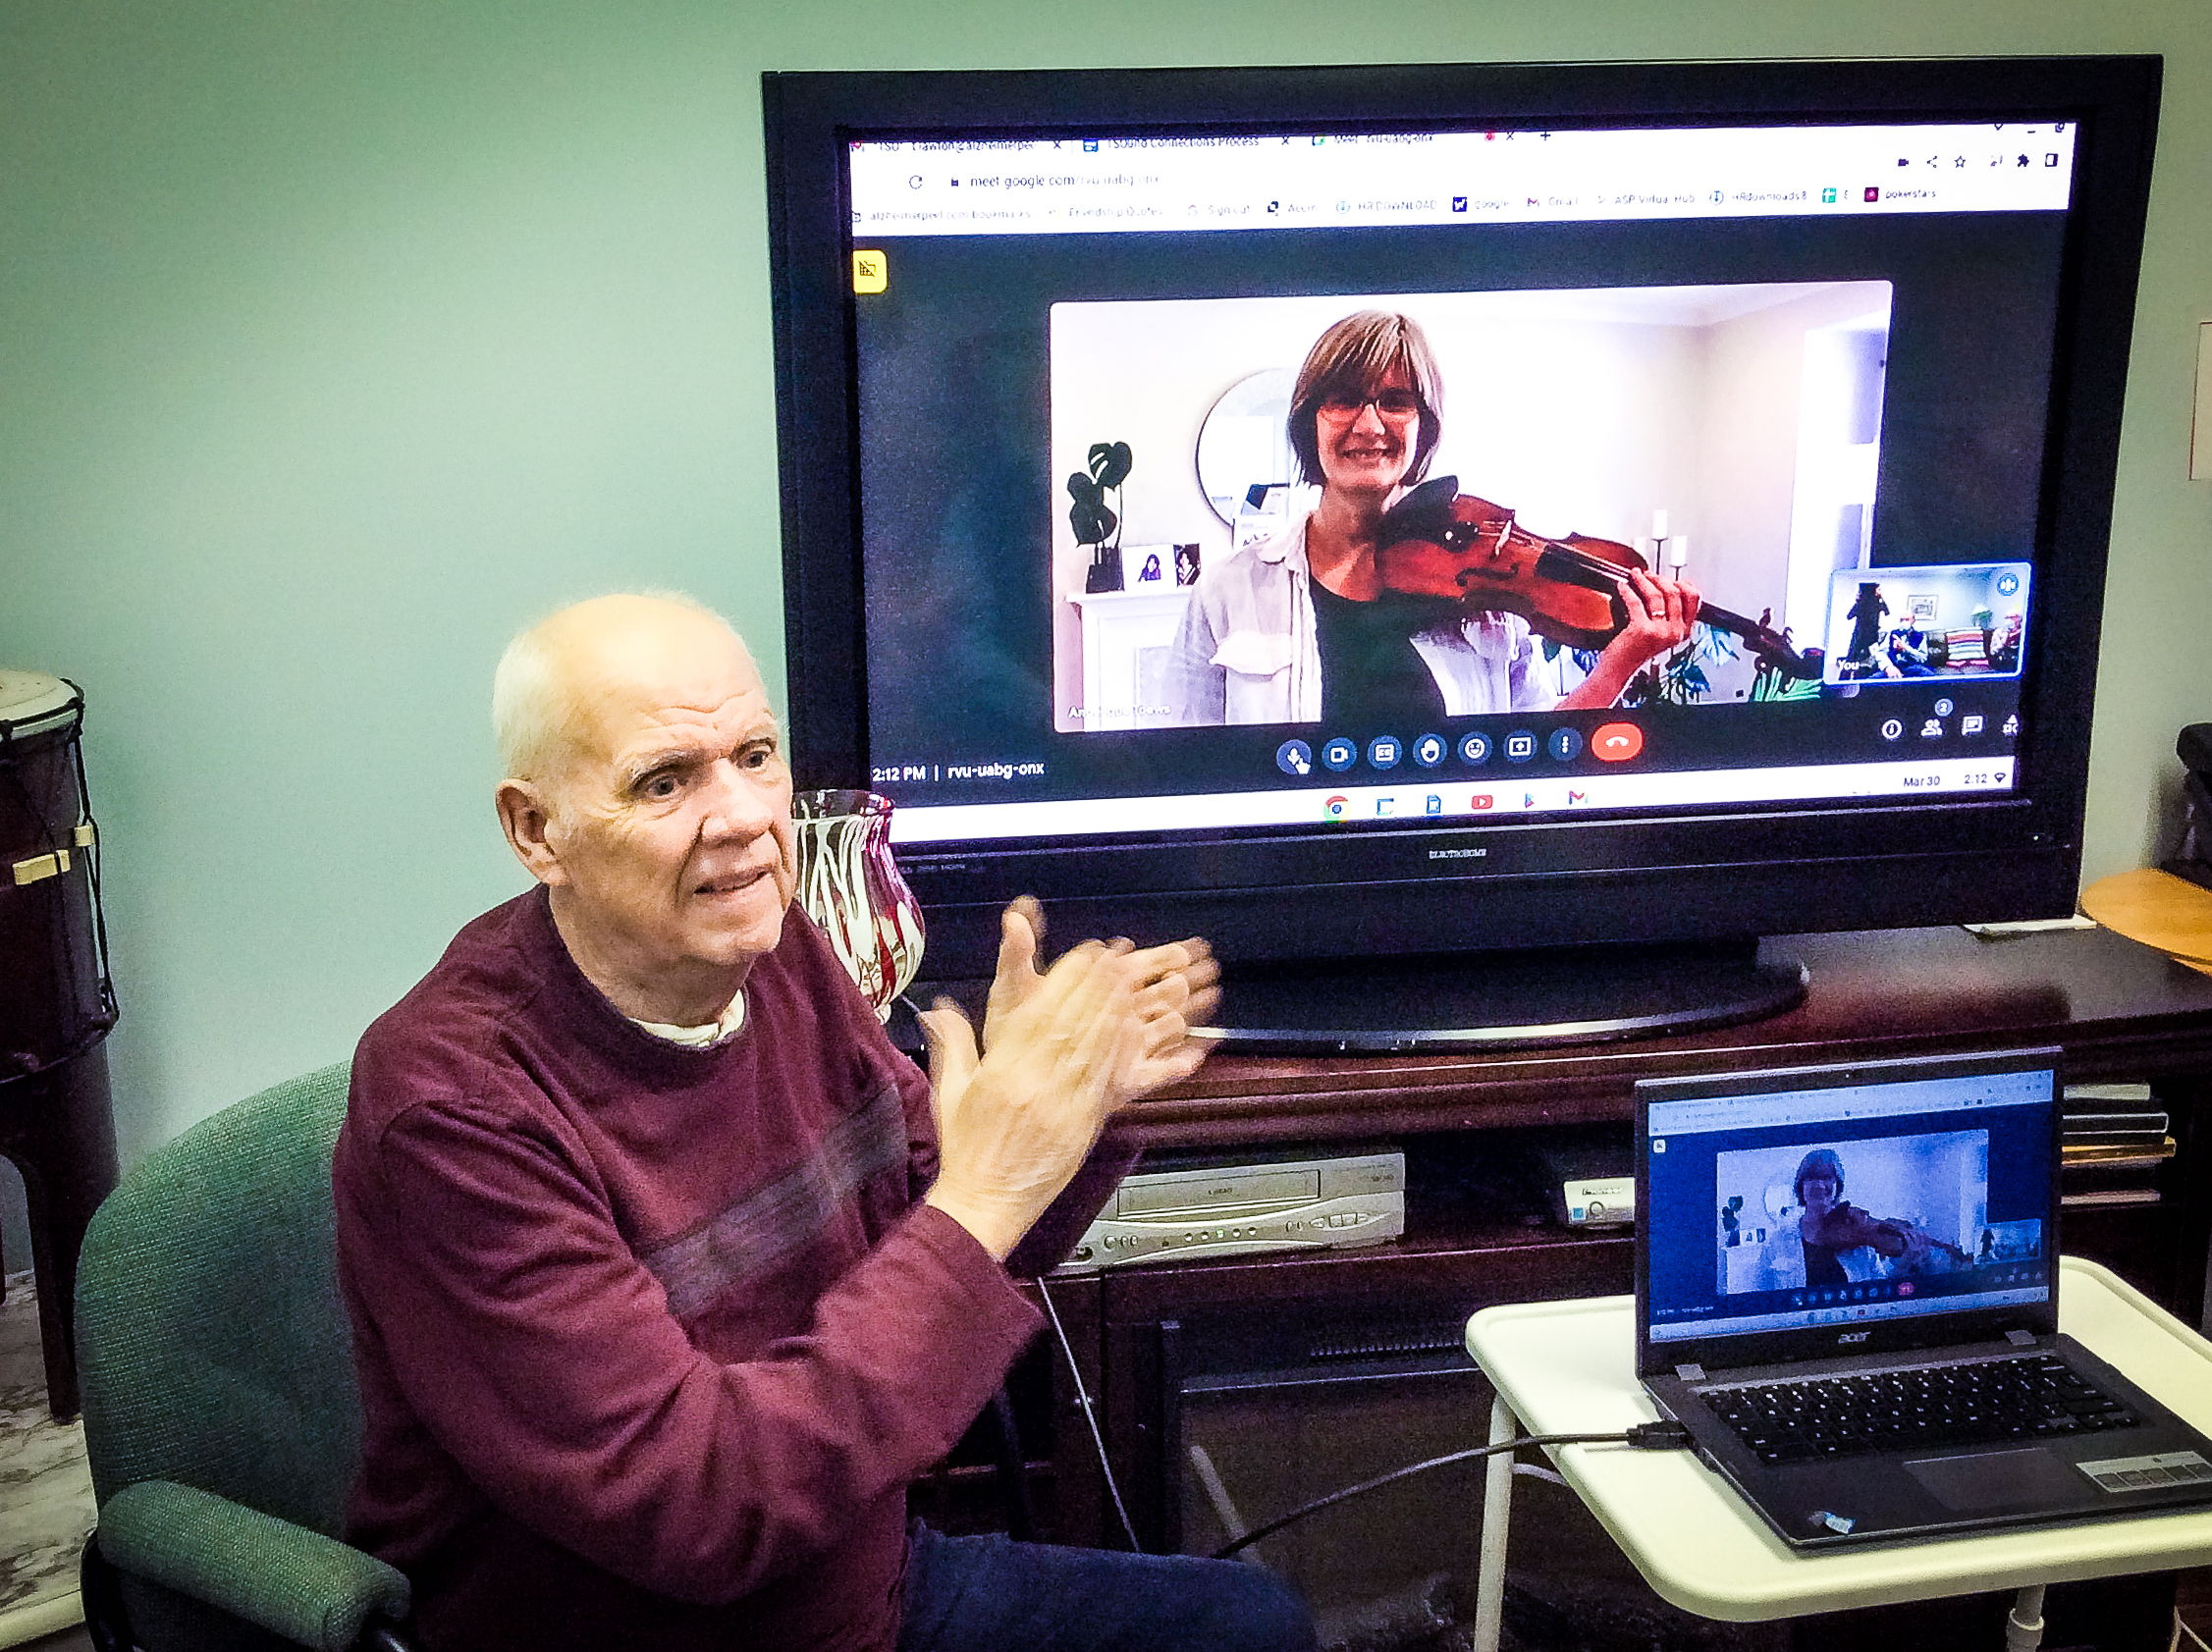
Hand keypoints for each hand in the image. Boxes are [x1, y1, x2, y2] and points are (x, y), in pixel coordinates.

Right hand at [920, 941, 1142, 1260]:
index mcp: (1002, 1071)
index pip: (1039, 1013)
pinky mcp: (1084, 1125)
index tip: (1081, 956)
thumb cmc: (966, 1151)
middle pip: (1072, 1023)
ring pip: (1095, 1047)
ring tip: (1129, 982)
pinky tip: (1133, 1029)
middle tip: (1114, 957)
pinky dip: (1121, 1052)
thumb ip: (953, 1045)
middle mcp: (1035, 1083)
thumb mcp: (950, 1093)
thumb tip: (939, 1009)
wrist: (984, 1203)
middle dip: (1095, 985)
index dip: (1065, 980)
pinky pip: (1107, 1080)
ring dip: (1114, 1010)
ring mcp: (1064, 1105)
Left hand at [983, 898, 1219, 1102]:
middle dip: (1183, 979)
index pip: (1133, 968)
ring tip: (1211, 998)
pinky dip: (1176, 1066)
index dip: (1161, 956)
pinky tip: (1194, 1057)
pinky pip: (1154, 1074)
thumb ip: (1019, 952)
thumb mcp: (1011, 989)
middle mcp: (1109, 1019)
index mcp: (1089, 993)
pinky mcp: (1119, 1081)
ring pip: (1162, 1028)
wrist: (1007, 1087)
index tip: (1186, 946)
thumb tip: (1016, 911)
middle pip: (1156, 995)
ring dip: (1188, 1012)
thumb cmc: (1008, 1036)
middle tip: (1210, 967)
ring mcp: (1117, 1050)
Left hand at [1556, 568, 1701, 710]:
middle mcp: (1675, 632)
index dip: (1683, 583)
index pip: (1694, 599)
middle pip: (1675, 593)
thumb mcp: (1661, 634)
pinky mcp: (1642, 630)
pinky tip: (1623, 586)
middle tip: (1648, 575)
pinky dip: (1627, 590)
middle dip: (1660, 579)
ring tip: (1635, 576)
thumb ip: (1669, 616)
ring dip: (1644, 581)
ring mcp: (1660, 631)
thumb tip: (1667, 587)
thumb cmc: (1636, 650)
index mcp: (1683, 631)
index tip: (1671, 577)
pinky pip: (1636, 602)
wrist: (1620, 668)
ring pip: (1657, 595)